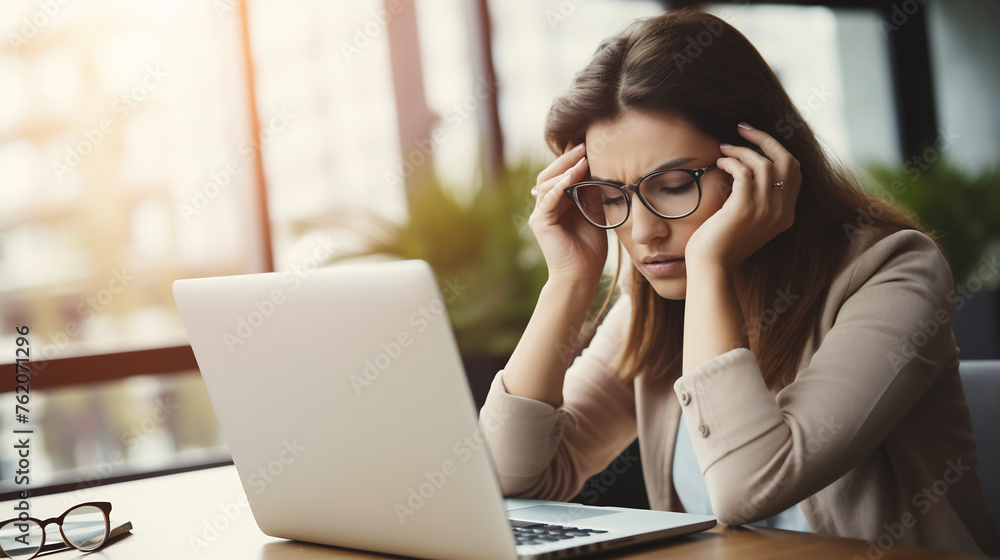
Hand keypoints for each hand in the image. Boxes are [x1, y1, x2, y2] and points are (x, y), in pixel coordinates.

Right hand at [528, 143, 607, 286]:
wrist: (582, 276)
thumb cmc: (589, 248)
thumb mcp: (594, 212)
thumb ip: (591, 192)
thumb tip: (596, 166)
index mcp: (557, 203)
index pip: (561, 174)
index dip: (572, 158)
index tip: (588, 141)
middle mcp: (545, 206)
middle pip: (550, 173)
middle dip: (567, 157)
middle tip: (584, 143)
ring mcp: (540, 214)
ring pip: (547, 182)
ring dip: (565, 168)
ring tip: (582, 157)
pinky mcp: (541, 223)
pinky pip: (548, 199)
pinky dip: (560, 186)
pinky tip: (573, 176)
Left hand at [684, 123, 799, 270]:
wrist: (711, 266)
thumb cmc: (722, 242)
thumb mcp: (749, 219)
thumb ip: (757, 198)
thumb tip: (749, 167)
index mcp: (786, 214)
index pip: (794, 171)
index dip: (777, 150)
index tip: (756, 139)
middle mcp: (782, 211)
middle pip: (786, 160)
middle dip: (764, 139)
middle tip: (743, 129)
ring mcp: (765, 210)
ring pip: (763, 163)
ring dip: (742, 150)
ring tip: (724, 149)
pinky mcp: (744, 208)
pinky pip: (744, 172)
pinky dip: (731, 162)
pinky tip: (720, 164)